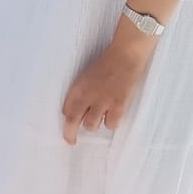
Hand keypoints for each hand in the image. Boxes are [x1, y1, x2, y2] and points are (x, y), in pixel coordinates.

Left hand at [61, 23, 156, 143]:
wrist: (127, 53)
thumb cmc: (108, 61)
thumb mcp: (88, 75)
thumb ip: (82, 91)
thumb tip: (81, 109)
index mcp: (78, 86)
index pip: (66, 109)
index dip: (67, 118)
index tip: (69, 123)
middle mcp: (87, 95)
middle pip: (72, 122)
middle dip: (70, 134)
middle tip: (72, 141)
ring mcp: (102, 101)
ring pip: (91, 126)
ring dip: (95, 123)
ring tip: (101, 115)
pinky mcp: (118, 105)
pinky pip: (110, 124)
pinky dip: (112, 122)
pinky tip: (114, 114)